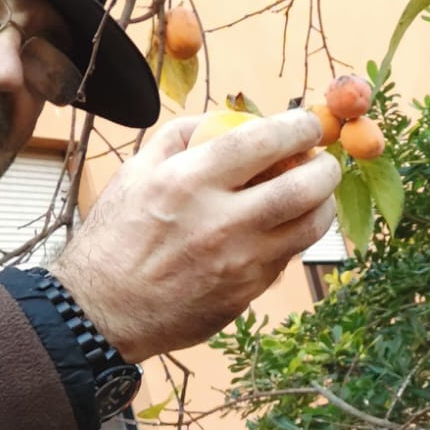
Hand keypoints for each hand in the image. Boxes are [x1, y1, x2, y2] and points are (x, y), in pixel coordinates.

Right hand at [55, 111, 340, 362]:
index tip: (309, 123)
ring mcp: (239, 261)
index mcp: (188, 182)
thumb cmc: (114, 238)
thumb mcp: (134, 173)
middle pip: (303, 188)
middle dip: (327, 168)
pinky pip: (287, 258)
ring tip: (316, 194)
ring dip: (323, 205)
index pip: (262, 142)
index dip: (298, 128)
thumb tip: (223, 119)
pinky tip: (285, 227)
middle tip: (325, 161)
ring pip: (309, 228)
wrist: (102, 310)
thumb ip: (179, 138)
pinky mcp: (247, 292)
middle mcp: (220, 221)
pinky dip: (295, 237)